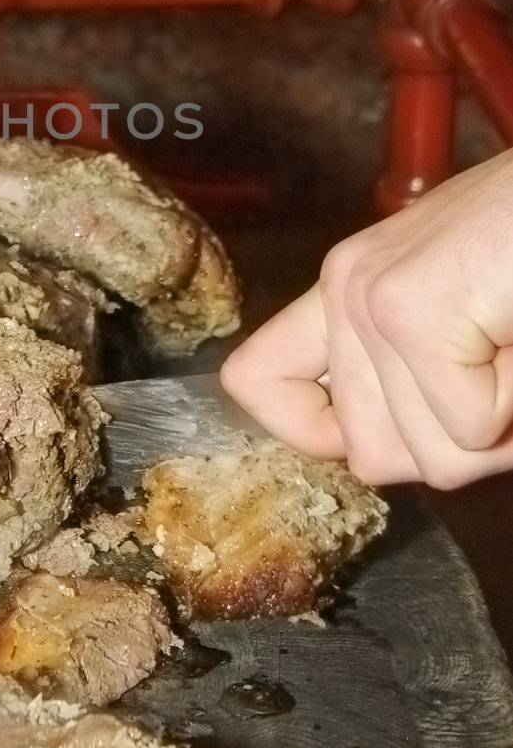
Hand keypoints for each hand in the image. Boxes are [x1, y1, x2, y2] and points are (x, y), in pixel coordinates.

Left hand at [222, 149, 512, 488]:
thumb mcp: (464, 313)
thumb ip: (406, 375)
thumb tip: (366, 450)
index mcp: (349, 289)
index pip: (258, 381)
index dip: (316, 436)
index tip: (398, 427)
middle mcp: (346, 288)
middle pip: (371, 457)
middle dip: (461, 443)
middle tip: (500, 368)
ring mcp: (372, 299)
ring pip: (432, 458)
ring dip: (498, 430)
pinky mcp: (413, 311)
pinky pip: (470, 429)